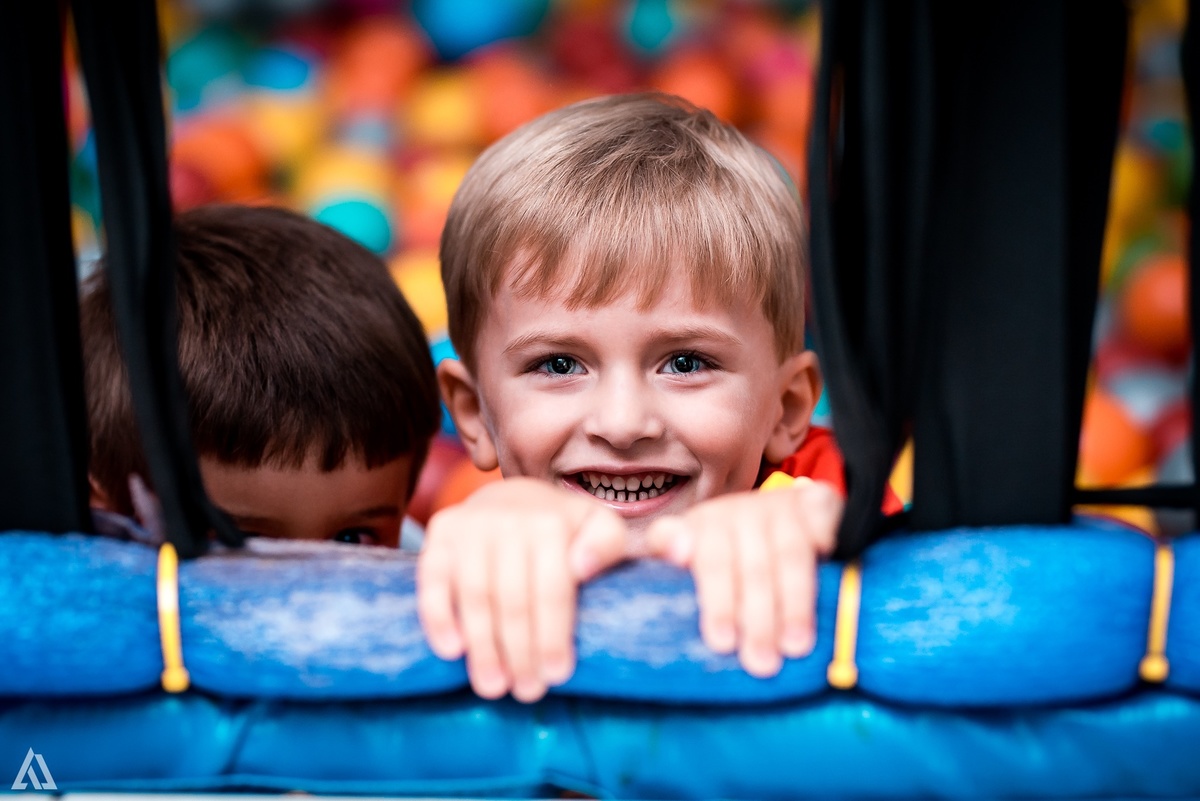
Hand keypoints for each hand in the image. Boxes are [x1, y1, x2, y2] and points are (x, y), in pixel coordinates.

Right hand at [417, 477, 626, 701]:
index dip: (553, 635)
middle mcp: (507, 520)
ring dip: (483, 646)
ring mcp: (470, 526)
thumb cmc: (561, 529)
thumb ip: (606, 544)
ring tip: (492, 687)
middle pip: (512, 598)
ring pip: (475, 595)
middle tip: (526, 692)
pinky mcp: (440, 532)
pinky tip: (451, 651)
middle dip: (519, 651)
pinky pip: (432, 579)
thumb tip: (583, 567)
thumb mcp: (598, 527)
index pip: (551, 589)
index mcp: (549, 523)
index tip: (557, 676)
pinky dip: (438, 617)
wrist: (513, 499)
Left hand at [646, 479, 841, 676]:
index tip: (721, 641)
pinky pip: (827, 528)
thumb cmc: (720, 553)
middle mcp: (740, 511)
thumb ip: (670, 556)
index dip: (717, 602)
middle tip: (761, 663)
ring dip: (794, 603)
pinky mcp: (816, 502)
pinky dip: (832, 552)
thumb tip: (676, 551)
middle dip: (757, 618)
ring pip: (790, 556)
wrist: (767, 514)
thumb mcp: (686, 560)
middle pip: (752, 568)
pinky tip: (836, 581)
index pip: (710, 562)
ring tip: (796, 647)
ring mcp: (780, 505)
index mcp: (703, 525)